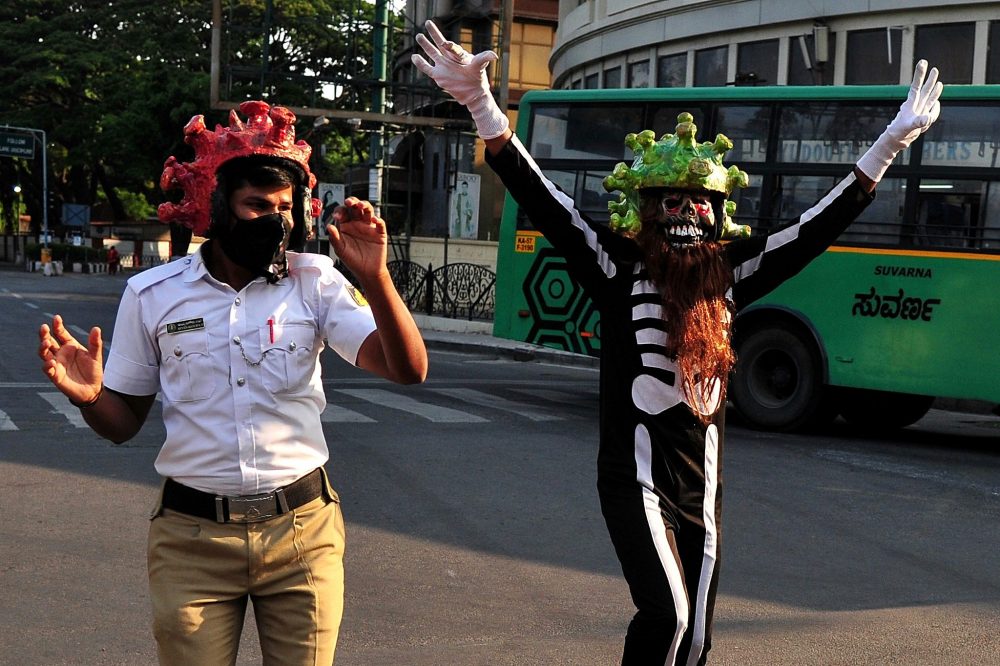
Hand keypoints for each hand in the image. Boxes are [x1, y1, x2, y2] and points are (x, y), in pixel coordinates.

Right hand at [39, 315, 103, 404]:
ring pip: (44, 354)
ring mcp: (56, 364)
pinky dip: (47, 366)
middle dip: (44, 334)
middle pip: (48, 341)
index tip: (56, 318)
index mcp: (70, 345)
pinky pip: (48, 369)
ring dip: (43, 348)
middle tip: (44, 327)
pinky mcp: (55, 375)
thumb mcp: (96, 355)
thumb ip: (95, 343)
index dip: (57, 325)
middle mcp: (60, 353)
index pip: (60, 333)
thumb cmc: (93, 370)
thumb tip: (96, 328)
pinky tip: (51, 362)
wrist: (93, 389)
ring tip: (46, 342)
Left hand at [327, 197, 387, 281]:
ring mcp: (369, 227)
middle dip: (352, 201)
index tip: (337, 216)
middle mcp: (357, 224)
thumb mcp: (341, 250)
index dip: (340, 211)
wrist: (367, 272)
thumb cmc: (353, 261)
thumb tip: (328, 226)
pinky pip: (380, 223)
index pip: (343, 213)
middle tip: (349, 202)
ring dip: (365, 205)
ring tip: (360, 206)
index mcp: (346, 226)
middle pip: (355, 207)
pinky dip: (378, 220)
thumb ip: (335, 238)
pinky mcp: (380, 233)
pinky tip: (374, 220)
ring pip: (368, 210)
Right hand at [411, 20, 508, 138]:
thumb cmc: (477, 78)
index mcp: (460, 55)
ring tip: (419, 35)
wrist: (473, 93)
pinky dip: (420, 63)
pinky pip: (427, 69)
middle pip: (440, 44)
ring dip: (425, 45)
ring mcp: (443, 66)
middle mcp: (450, 59)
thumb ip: (484, 59)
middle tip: (428, 23)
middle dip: (434, 33)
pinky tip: (413, 56)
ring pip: (432, 53)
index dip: (450, 46)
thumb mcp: (480, 67)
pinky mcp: (438, 76)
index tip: (446, 44)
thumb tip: (494, 55)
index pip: (453, 49)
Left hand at [856, 60, 942, 182]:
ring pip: (928, 97)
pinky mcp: (922, 118)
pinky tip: (937, 102)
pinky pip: (931, 109)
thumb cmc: (899, 132)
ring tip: (938, 81)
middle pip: (924, 89)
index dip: (920, 74)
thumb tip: (928, 119)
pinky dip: (935, 106)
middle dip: (928, 79)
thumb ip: (918, 121)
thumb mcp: (909, 126)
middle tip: (933, 68)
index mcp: (911, 103)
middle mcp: (915, 105)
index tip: (922, 62)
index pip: (916, 85)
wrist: (897, 140)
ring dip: (933, 89)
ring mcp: (919, 111)